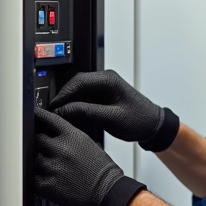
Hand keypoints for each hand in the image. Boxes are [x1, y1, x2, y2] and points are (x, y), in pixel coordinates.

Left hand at [34, 108, 145, 205]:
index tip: (33, 116)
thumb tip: (55, 135)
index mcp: (73, 137)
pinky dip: (39, 179)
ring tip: (54, 170)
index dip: (38, 116)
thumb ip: (70, 137)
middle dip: (40, 144)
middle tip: (46, 151)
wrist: (108, 194)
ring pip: (33, 159)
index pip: (48, 119)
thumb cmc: (103, 172)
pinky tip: (51, 181)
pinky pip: (33, 178)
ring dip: (40, 163)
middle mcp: (61, 149)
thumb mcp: (90, 144)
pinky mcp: (47, 185)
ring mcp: (52, 167)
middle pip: (36, 139)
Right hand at [49, 70, 179, 151]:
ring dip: (69, 103)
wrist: (152, 125)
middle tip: (54, 113)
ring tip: (61, 116)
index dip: (63, 94)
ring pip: (78, 92)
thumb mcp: (112, 118)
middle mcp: (104, 80)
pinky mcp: (102, 96)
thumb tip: (65, 110)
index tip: (53, 107)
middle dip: (64, 98)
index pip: (79, 82)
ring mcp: (103, 87)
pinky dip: (76, 107)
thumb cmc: (139, 120)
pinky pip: (84, 98)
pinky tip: (73, 117)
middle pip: (76, 85)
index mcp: (109, 80)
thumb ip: (87, 112)